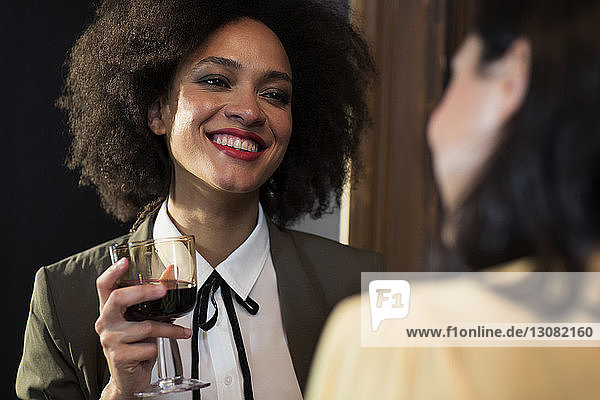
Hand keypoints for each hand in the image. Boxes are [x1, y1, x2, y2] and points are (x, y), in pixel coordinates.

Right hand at [95, 258, 191, 398]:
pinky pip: (148, 347)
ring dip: (168, 330)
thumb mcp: (143, 319)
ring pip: (145, 327)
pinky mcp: (119, 356)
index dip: (113, 272)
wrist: (130, 379)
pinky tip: (156, 350)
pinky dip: (160, 347)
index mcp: (109, 311)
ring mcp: (110, 340)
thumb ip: (153, 298)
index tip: (125, 261)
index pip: (104, 286)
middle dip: (143, 291)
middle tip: (163, 290)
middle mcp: (105, 323)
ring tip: (179, 331)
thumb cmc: (136, 347)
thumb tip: (170, 273)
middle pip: (118, 298)